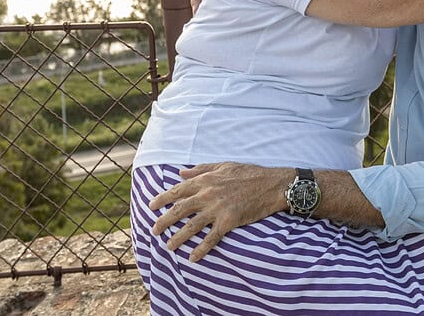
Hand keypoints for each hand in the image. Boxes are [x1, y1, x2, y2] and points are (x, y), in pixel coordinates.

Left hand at [148, 162, 287, 261]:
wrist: (271, 185)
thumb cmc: (249, 173)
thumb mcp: (223, 166)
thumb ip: (201, 169)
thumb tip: (181, 173)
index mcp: (205, 180)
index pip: (177, 191)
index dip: (162, 199)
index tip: (151, 207)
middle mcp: (207, 195)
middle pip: (179, 210)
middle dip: (164, 221)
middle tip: (154, 230)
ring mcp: (217, 209)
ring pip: (191, 226)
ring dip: (178, 237)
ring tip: (168, 246)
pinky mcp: (228, 222)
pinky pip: (211, 238)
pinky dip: (201, 249)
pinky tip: (192, 257)